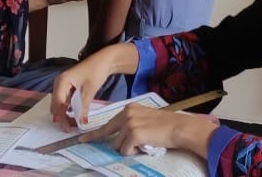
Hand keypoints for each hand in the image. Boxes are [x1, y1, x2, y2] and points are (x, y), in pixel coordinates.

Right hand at [50, 43, 138, 125]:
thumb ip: (83, 107)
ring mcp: (62, 85)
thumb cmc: (96, 71)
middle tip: (72, 127)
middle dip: (62, 117)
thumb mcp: (89, 90)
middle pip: (56, 105)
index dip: (62, 117)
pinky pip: (65, 101)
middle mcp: (59, 83)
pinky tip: (77, 114)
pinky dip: (70, 109)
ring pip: (60, 104)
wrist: (104, 61)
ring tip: (75, 123)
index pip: (57, 104)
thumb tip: (81, 122)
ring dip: (66, 114)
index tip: (69, 128)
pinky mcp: (68, 87)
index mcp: (61, 81)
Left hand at [82, 104, 217, 156]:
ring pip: (118, 145)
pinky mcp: (133, 134)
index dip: (95, 133)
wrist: (179, 127)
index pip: (108, 123)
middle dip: (104, 141)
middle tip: (85, 142)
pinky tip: (145, 145)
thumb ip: (131, 123)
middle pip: (110, 134)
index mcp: (129, 109)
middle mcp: (126, 114)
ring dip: (129, 148)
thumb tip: (119, 138)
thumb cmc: (165, 125)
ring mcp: (129, 123)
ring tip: (144, 143)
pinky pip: (126, 150)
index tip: (82, 138)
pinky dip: (134, 152)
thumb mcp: (145, 118)